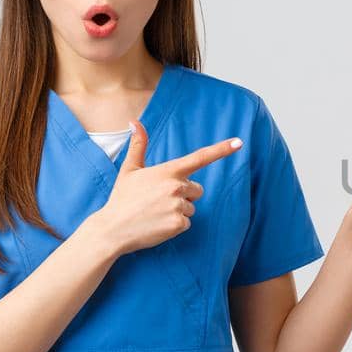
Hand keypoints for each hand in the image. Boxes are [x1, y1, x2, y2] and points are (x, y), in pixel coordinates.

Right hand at [92, 119, 244, 255]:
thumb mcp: (130, 170)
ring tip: (156, 212)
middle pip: (197, 189)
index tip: (239, 143)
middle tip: (159, 200)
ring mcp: (178, 206)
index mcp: (168, 171)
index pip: (199, 157)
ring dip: (178, 210)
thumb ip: (138, 145)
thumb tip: (135, 122)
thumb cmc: (122, 198)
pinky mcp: (178, 224)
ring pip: (191, 207)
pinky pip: (187, 222)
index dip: (221, 150)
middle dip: (184, 194)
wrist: (112, 229)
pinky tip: (158, 224)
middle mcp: (176, 186)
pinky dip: (175, 225)